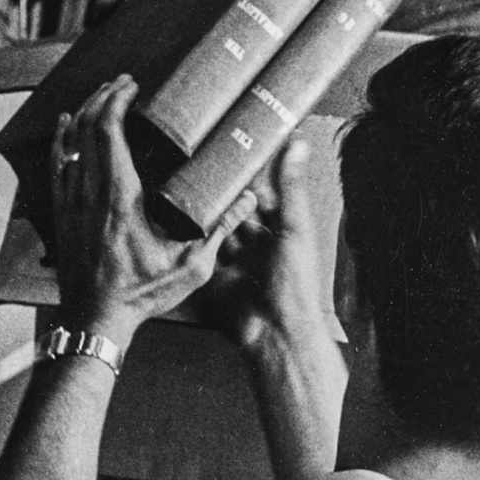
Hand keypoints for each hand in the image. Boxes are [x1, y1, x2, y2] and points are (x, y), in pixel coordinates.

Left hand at [50, 76, 255, 347]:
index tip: (131, 86)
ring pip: (70, 144)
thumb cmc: (139, 295)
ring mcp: (72, 203)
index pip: (109, 132)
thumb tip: (248, 202)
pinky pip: (57, 166)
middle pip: (88, 129)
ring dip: (84, 115)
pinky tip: (66, 129)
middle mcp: (91, 193)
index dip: (117, 101)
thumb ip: (219, 229)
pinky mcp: (63, 215)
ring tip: (99, 96)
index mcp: (120, 197)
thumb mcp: (190, 266)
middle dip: (103, 98)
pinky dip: (62, 141)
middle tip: (121, 83)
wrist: (96, 321)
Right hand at [201, 139, 329, 355]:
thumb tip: (298, 145)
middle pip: (236, 213)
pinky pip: (202, 255)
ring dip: (205, 216)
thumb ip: (291, 187)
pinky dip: (192, 242)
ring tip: (187, 190)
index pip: (264, 196)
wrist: (275, 334)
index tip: (233, 152)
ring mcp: (237, 263)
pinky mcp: (216, 279)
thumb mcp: (295, 228)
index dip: (249, 177)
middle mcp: (260, 247)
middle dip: (221, 195)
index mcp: (283, 233)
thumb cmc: (295, 287)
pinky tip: (181, 224)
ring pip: (217, 231)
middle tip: (201, 169)